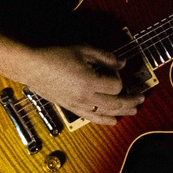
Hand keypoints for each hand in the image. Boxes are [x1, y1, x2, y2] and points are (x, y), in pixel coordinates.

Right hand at [21, 44, 142, 121]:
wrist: (31, 66)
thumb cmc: (55, 55)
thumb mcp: (83, 50)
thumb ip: (105, 57)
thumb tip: (122, 63)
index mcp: (89, 82)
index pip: (116, 85)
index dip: (120, 77)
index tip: (116, 70)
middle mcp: (85, 97)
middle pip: (115, 103)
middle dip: (131, 100)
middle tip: (142, 98)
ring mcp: (77, 105)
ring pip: (106, 113)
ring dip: (122, 111)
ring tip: (134, 110)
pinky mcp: (71, 108)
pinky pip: (91, 118)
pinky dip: (104, 120)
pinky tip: (114, 121)